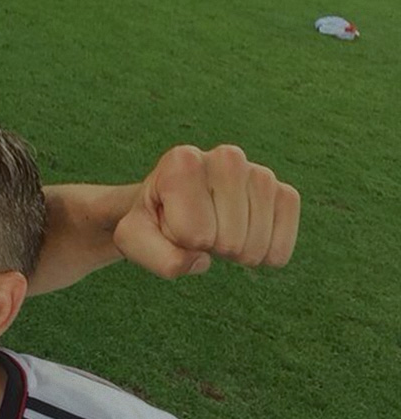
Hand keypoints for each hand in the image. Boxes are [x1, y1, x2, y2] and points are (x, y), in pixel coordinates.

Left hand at [113, 145, 300, 278]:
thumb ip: (157, 257)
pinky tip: (244, 239)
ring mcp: (259, 173)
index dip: (178, 240)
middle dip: (207, 248)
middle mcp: (227, 157)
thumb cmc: (153, 220)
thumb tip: (201, 261)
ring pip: (254, 246)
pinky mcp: (284, 193)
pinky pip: (281, 246)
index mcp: (182, 161)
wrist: (176, 205)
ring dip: (232, 254)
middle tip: (195, 226)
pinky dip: (261, 257)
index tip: (170, 219)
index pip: (193, 233)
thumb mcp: (134, 238)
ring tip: (215, 227)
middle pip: (227, 241)